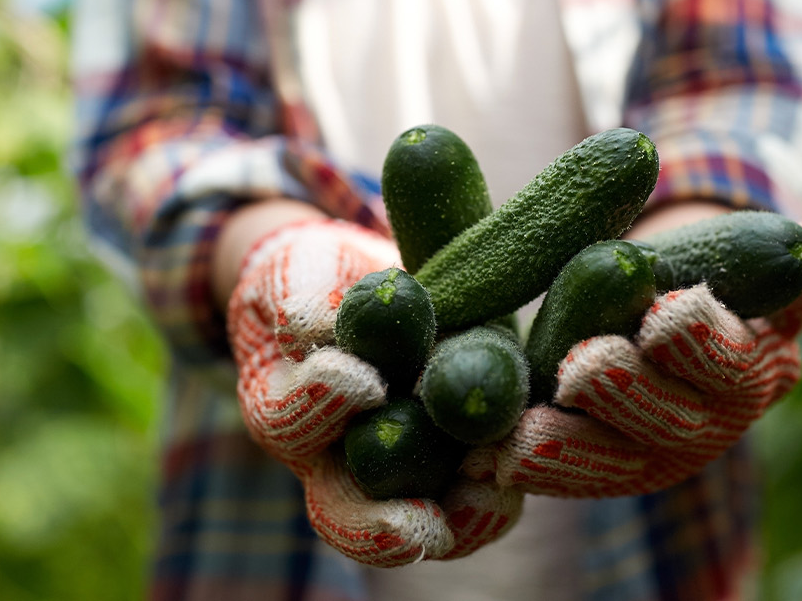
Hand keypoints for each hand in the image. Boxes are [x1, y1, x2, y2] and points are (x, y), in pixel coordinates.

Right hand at [226, 219, 522, 565]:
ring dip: (451, 522)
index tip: (363, 381)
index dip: (319, 406)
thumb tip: (315, 329)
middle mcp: (332, 461)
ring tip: (487, 501)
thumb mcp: (300, 272)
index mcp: (284, 410)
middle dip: (375, 526)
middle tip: (412, 528)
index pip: (288, 422)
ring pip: (411, 526)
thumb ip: (300, 297)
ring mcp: (393, 475)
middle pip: (342, 513)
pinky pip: (469, 506)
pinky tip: (517, 481)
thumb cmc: (319, 277)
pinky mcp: (452, 468)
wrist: (368, 291)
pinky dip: (492, 503)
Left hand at [464, 209, 801, 497]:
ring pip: (612, 461)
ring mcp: (650, 458)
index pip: (729, 360)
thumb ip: (792, 259)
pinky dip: (531, 472)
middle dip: (627, 392)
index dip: (698, 340)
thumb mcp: (747, 262)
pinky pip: (565, 479)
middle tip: (582, 363)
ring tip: (521, 434)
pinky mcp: (596, 471)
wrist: (660, 310)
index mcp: (752, 373)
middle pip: (669, 420)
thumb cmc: (708, 273)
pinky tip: (488, 463)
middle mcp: (707, 427)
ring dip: (570, 450)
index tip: (667, 309)